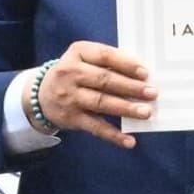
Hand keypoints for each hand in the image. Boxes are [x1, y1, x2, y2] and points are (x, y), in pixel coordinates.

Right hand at [37, 43, 157, 146]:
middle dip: (131, 87)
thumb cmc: (74, 74)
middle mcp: (71, 73)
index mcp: (78, 53)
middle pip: (105, 80)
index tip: (145, 73)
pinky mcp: (71, 118)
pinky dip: (113, 135)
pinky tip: (129, 141)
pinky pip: (95, 127)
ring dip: (126, 108)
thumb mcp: (84, 59)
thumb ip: (108, 62)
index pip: (104, 56)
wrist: (40, 95)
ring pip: (102, 103)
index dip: (126, 64)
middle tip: (152, 93)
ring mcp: (70, 96)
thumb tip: (141, 74)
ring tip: (146, 112)